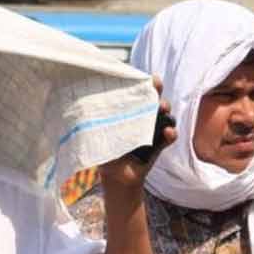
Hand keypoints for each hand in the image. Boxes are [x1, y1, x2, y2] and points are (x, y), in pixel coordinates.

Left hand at [101, 77, 175, 192]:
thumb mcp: (98, 137)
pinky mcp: (161, 143)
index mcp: (126, 111)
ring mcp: (153, 128)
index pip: (134, 92)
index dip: (139, 82)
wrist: (115, 177)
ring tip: (161, 109)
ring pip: (165, 113)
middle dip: (155, 89)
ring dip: (165, 108)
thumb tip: (83, 112)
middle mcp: (142, 116)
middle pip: (152, 97)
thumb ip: (96, 126)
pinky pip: (170, 135)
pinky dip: (171, 133)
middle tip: (155, 86)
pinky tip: (167, 132)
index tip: (141, 76)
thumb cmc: (105, 153)